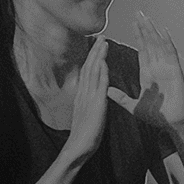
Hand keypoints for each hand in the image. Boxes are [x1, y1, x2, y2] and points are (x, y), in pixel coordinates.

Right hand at [63, 36, 111, 161]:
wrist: (78, 147)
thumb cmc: (84, 135)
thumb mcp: (87, 114)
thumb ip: (89, 103)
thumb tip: (94, 97)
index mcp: (82, 95)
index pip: (88, 72)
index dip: (92, 58)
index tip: (97, 46)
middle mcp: (84, 93)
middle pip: (89, 67)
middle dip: (95, 51)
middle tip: (101, 36)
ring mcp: (88, 97)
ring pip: (93, 72)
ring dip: (98, 56)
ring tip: (104, 42)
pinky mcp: (95, 104)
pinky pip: (99, 85)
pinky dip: (102, 72)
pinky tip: (105, 62)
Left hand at [105, 12, 183, 130]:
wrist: (173, 123)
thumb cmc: (158, 116)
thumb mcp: (133, 106)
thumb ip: (121, 97)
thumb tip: (106, 90)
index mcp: (148, 73)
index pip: (142, 50)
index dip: (137, 37)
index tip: (132, 24)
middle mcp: (157, 67)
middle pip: (150, 43)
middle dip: (144, 28)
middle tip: (138, 13)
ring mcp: (167, 67)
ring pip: (158, 45)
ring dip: (152, 31)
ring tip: (146, 18)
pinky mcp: (175, 71)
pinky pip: (171, 54)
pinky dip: (167, 42)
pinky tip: (163, 31)